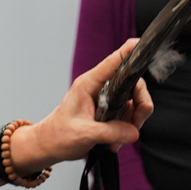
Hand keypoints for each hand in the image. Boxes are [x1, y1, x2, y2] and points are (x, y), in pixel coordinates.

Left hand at [11, 38, 153, 171]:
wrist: (48, 146)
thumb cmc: (58, 135)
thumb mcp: (85, 134)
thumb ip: (111, 132)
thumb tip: (134, 132)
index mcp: (89, 84)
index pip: (113, 62)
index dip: (129, 51)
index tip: (142, 43)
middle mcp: (100, 88)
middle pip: (133, 84)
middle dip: (140, 104)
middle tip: (137, 122)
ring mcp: (105, 100)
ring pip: (133, 101)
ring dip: (133, 121)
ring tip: (119, 139)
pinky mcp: (108, 112)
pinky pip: (127, 115)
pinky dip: (126, 129)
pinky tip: (114, 143)